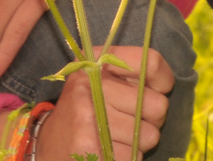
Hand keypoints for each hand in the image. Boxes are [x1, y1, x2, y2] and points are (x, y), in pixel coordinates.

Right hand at [0, 47, 173, 160]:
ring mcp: (87, 112)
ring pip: (149, 136)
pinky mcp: (86, 143)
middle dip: (151, 122)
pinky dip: (125, 160)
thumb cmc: (88, 115)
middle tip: (129, 124)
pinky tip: (106, 154)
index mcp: (98, 61)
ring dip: (137, 145)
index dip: (164, 82)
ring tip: (114, 141)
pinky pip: (132, 157)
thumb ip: (136, 77)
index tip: (157, 92)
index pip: (152, 62)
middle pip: (158, 105)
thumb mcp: (105, 85)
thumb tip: (166, 86)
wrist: (47, 147)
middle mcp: (91, 81)